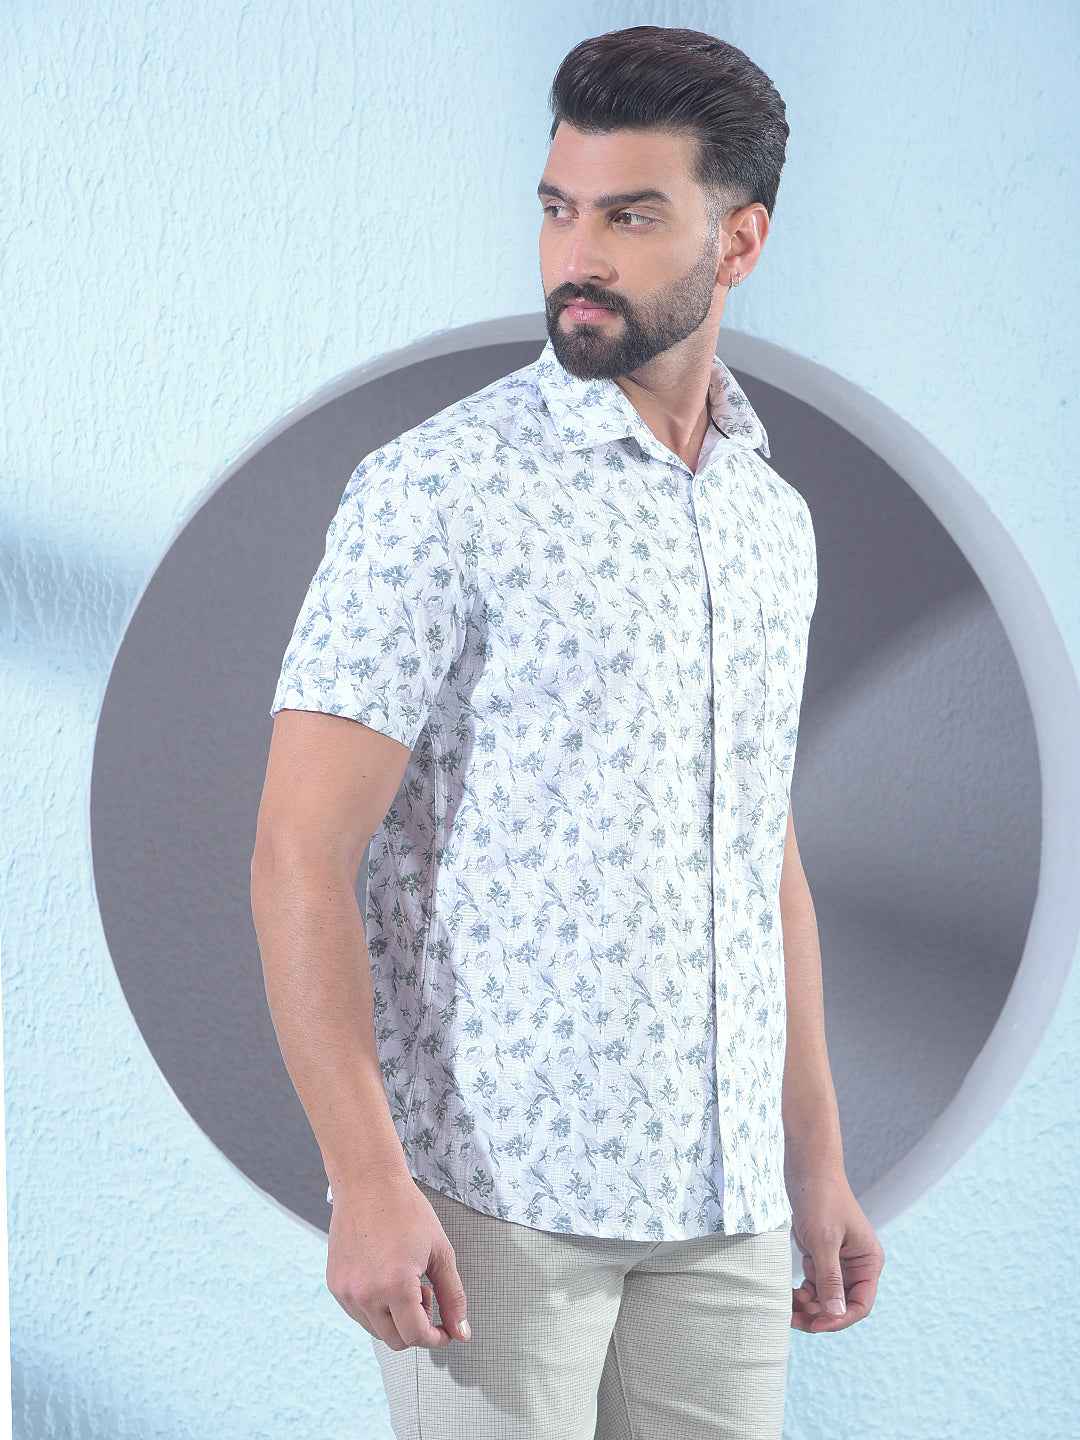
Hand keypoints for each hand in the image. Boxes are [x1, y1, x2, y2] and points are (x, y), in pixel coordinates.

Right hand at [325, 1168, 471, 1350]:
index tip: (446, 1330)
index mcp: (395, 1286)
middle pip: (396, 1340)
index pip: (416, 1336)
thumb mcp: (440, 1252)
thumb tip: (461, 1332)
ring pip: (376, 1330)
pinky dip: (377, 1307)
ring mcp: (346, 1292)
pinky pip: (359, 1313)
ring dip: (396, 1318)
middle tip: (427, 1296)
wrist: (367, 1182)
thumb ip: (453, 1296)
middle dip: (417, 1327)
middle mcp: (365, 1295)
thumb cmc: (405, 1210)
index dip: (437, 1337)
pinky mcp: (335, 1285)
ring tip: (406, 1282)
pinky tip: (387, 1278)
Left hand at [789, 1174, 884, 1332]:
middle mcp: (857, 1265)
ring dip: (808, 1307)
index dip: (838, 1319)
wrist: (807, 1167)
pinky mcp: (820, 1254)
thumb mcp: (824, 1240)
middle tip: (792, 1319)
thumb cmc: (821, 1198)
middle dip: (819, 1315)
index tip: (815, 1325)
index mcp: (868, 1262)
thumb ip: (830, 1278)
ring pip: (825, 1297)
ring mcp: (838, 1261)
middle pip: (841, 1304)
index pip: (860, 1304)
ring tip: (785, 1307)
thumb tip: (835, 1314)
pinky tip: (787, 1295)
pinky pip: (814, 1283)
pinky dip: (801, 1293)